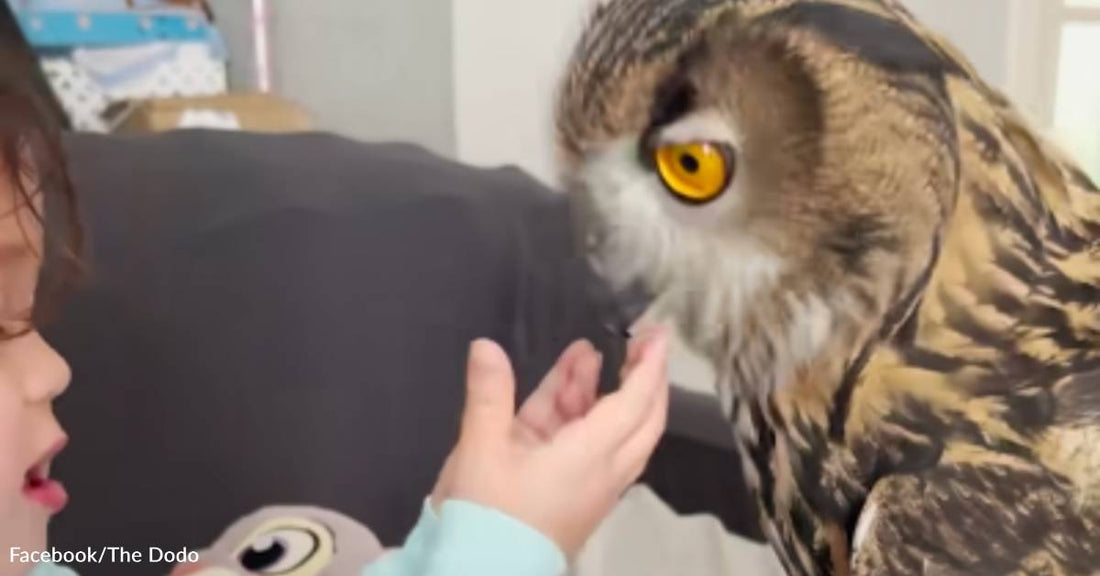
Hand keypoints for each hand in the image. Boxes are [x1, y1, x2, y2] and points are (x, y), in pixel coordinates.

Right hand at [430, 329, 669, 557]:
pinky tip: (562, 388)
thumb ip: (489, 394)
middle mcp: (600, 472)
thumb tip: (485, 345)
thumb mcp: (481, 450)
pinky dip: (578, 415)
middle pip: (640, 420)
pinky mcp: (568, 494)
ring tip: (585, 353)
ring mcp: (586, 484)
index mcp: (591, 458)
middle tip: (641, 343)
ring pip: (610, 431)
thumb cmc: (487, 516)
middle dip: (644, 379)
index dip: (648, 367)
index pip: (634, 404)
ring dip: (601, 392)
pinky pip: (586, 446)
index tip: (658, 335)